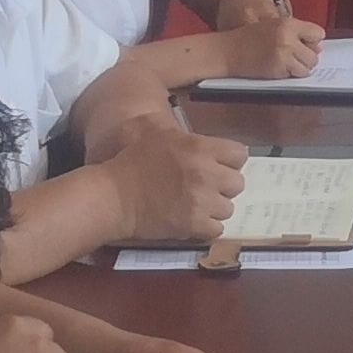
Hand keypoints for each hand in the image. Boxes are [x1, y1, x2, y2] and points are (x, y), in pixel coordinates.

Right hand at [107, 117, 244, 242]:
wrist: (113, 197)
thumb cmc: (131, 163)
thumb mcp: (155, 132)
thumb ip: (177, 127)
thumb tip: (187, 123)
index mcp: (199, 148)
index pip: (240, 154)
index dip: (230, 161)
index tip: (218, 166)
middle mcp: (205, 173)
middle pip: (237, 183)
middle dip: (223, 186)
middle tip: (205, 187)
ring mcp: (201, 201)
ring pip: (228, 208)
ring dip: (214, 208)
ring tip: (195, 204)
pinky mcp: (193, 225)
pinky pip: (216, 229)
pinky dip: (206, 227)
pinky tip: (192, 220)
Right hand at [216, 0, 323, 82]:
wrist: (227, 51)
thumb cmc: (248, 39)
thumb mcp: (273, 27)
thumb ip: (296, 34)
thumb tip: (319, 48)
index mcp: (287, 23)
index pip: (318, 33)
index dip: (312, 41)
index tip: (304, 45)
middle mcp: (288, 37)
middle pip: (314, 54)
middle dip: (306, 58)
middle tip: (292, 57)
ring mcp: (284, 54)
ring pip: (308, 67)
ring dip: (300, 68)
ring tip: (285, 64)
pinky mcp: (278, 68)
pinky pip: (296, 75)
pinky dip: (291, 75)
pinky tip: (278, 68)